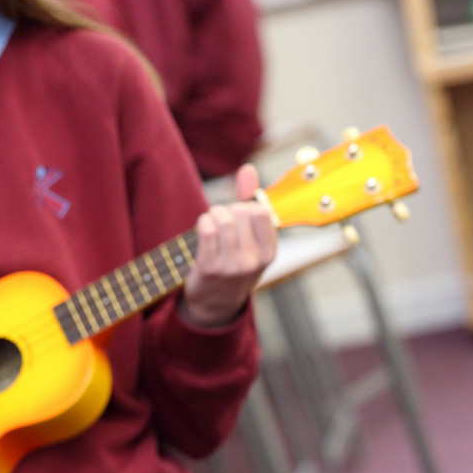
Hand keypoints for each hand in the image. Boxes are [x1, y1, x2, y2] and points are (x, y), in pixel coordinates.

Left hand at [180, 164, 277, 328]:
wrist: (215, 303)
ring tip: (211, 222)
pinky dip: (203, 222)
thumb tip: (247, 169)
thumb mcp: (250, 238)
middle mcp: (254, 261)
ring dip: (213, 215)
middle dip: (228, 209)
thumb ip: (250, 200)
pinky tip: (203, 228)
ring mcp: (232, 267)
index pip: (260, 212)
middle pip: (240, 212)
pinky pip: (207, 229)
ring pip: (222, 219)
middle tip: (222, 220)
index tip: (239, 216)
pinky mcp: (210, 269)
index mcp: (270, 253)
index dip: (245, 206)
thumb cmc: (234, 263)